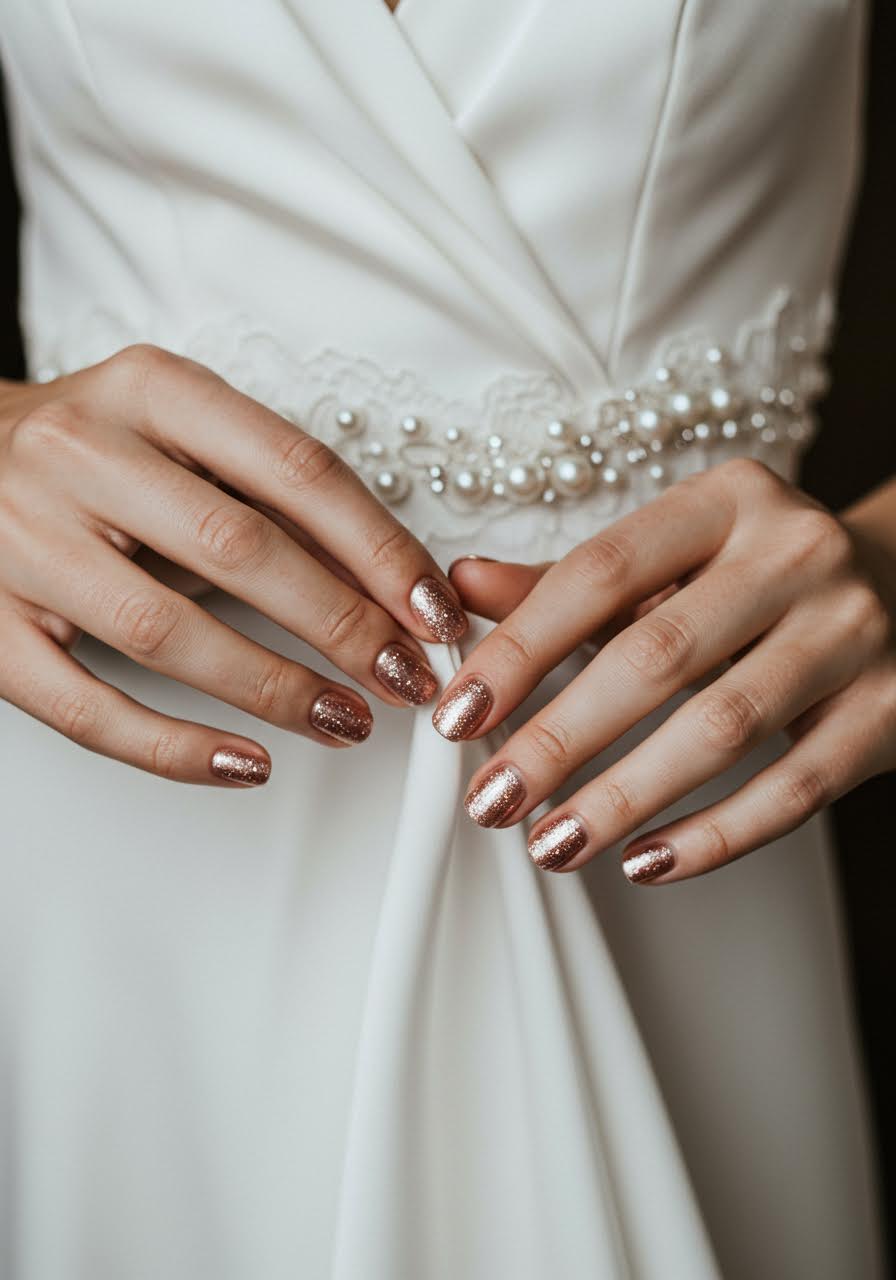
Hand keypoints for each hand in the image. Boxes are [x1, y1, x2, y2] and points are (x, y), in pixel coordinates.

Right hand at [0, 345, 466, 784]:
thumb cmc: (88, 450)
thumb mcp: (180, 436)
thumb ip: (270, 498)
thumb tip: (388, 586)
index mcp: (147, 390)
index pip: (294, 469)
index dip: (379, 548)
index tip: (434, 610)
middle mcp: (77, 454)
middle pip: (239, 550)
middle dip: (343, 625)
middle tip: (406, 677)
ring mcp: (20, 542)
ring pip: (164, 632)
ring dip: (274, 689)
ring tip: (346, 721)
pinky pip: (86, 707)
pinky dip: (174, 748)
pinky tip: (244, 763)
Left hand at [433, 459, 895, 879]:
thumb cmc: (761, 575)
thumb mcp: (671, 558)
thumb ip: (568, 581)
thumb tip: (462, 589)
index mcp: (728, 501)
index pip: (600, 572)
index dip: (520, 648)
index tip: (457, 713)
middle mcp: (796, 555)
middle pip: (657, 657)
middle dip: (559, 738)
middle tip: (493, 798)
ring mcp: (852, 634)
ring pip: (723, 729)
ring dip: (624, 797)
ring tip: (552, 843)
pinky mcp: (888, 713)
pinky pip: (793, 789)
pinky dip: (713, 835)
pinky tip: (645, 861)